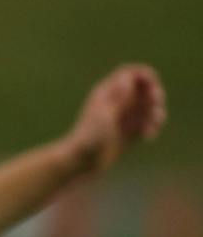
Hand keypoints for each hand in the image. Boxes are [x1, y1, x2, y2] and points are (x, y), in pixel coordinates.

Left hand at [65, 64, 166, 178]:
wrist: (80, 163)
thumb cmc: (88, 139)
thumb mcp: (104, 115)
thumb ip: (118, 98)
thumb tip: (128, 79)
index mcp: (107, 93)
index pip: (131, 73)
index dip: (146, 76)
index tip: (152, 90)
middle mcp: (117, 102)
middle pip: (145, 87)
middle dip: (155, 94)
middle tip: (156, 104)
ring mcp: (124, 116)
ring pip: (149, 105)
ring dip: (157, 112)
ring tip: (152, 125)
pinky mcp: (129, 131)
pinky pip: (148, 122)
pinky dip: (153, 126)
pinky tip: (148, 136)